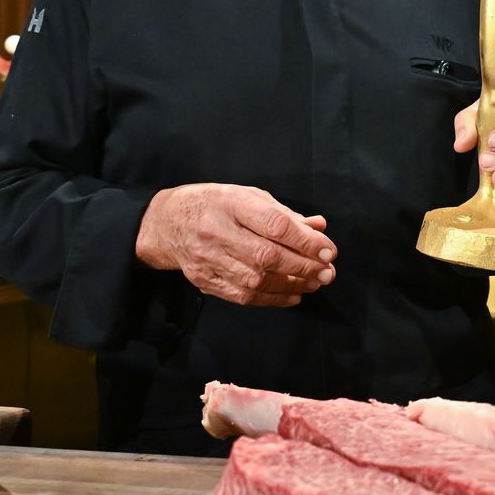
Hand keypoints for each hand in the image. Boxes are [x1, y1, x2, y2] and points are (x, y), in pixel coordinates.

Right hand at [135, 184, 335, 307]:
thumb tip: (319, 228)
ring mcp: (207, 259)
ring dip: (292, 284)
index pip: (273, 225)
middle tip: (328, 272)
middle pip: (266, 256)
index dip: (305, 241)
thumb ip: (283, 214)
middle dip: (303, 266)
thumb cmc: (215, 204)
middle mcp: (216, 231)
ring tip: (316, 282)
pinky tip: (293, 294)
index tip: (328, 251)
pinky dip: (273, 298)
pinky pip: (243, 296)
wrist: (166, 224)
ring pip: (256, 280)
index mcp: (230, 203)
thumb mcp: (248, 196)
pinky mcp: (204, 281)